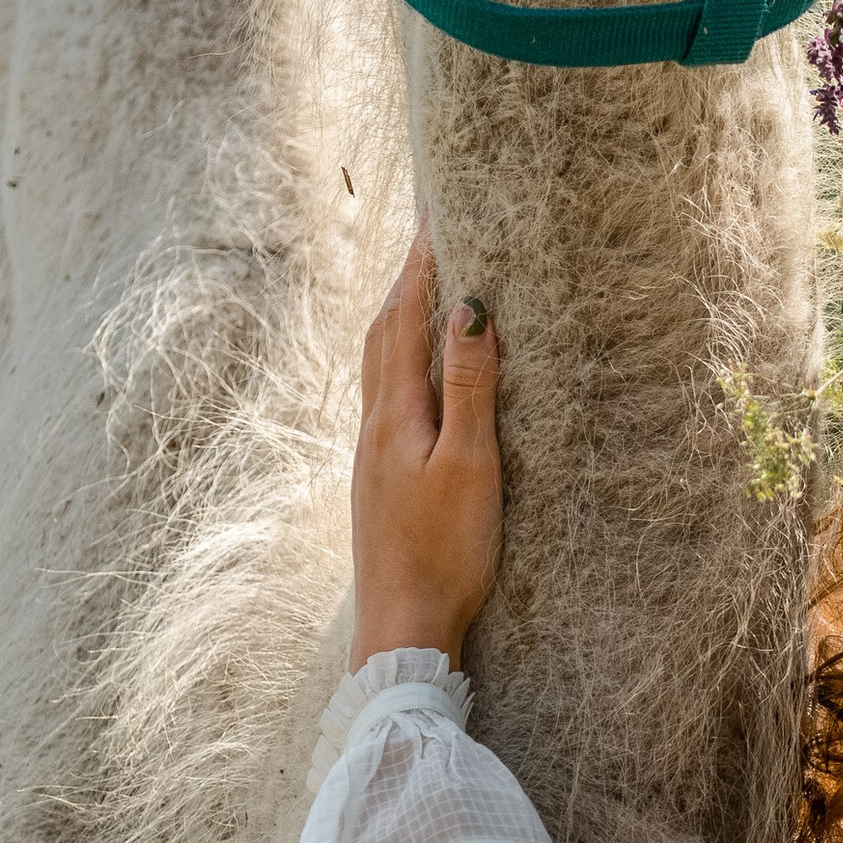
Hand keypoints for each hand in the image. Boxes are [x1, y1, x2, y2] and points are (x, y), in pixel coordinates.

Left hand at [349, 233, 500, 669]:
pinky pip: (385, 398)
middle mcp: (374, 427)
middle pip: (382, 334)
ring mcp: (372, 456)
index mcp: (396, 414)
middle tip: (430, 241)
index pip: (406, 318)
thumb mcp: (470, 465)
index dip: (421, 265)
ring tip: (422, 293)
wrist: (403, 626)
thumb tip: (468, 307)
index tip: (438, 215)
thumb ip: (470, 385)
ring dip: (398, 321)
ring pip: (378, 367)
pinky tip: (415, 379)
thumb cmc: (446, 552)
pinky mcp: (379, 483)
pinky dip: (400, 364)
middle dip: (405, 283)